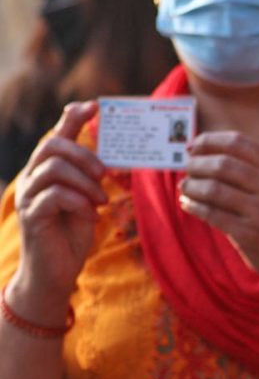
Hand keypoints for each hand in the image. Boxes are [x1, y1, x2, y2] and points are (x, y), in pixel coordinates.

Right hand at [12, 102, 105, 316]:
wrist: (56, 272)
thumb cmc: (73, 232)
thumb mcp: (87, 198)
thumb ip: (91, 176)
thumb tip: (110, 154)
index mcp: (47, 171)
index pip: (56, 135)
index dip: (73, 117)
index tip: (95, 106)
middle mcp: (33, 178)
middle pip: (52, 146)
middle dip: (84, 154)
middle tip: (104, 174)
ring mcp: (29, 197)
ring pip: (54, 168)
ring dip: (85, 182)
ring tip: (100, 200)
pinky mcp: (32, 216)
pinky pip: (55, 195)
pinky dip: (79, 202)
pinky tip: (90, 214)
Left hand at [178, 132, 258, 283]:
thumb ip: (251, 171)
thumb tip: (203, 155)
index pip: (238, 143)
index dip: (210, 141)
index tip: (194, 146)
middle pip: (223, 164)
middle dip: (197, 164)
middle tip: (188, 168)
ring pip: (214, 189)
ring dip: (192, 186)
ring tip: (185, 187)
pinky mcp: (250, 234)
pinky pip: (212, 214)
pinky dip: (194, 206)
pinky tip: (187, 204)